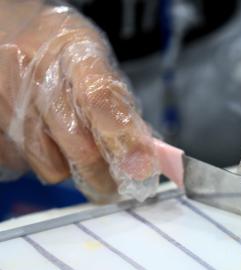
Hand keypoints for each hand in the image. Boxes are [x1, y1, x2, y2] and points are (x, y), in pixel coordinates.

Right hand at [0, 0, 157, 201]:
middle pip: (79, 147)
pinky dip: (39, 160)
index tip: (140, 169)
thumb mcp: (97, 60)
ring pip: (51, 165)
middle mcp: (34, 73)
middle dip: (103, 177)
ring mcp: (6, 98)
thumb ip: (120, 106)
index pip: (100, 99)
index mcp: (75, 52)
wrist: (6, 27)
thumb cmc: (61, 51)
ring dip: (69, 167)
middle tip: (115, 186)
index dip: (122, 139)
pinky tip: (41, 137)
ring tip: (70, 145)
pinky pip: (23, 165)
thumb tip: (142, 158)